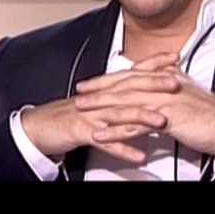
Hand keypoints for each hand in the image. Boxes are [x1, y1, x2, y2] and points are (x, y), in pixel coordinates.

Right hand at [20, 56, 177, 162]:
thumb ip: (119, 97)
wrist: (39, 126)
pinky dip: (123, 150)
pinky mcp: (83, 133)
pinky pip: (106, 143)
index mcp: (105, 89)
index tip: (174, 58)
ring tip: (163, 121)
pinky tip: (139, 155)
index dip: (153, 63)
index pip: (132, 71)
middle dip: (154, 86)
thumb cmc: (69, 114)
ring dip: (142, 117)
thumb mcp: (97, 101)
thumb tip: (143, 93)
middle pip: (130, 89)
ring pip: (120, 114)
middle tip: (176, 84)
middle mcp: (100, 98)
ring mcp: (91, 115)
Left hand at [75, 54, 214, 159]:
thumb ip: (171, 87)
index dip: (111, 77)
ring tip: (83, 111)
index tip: (93, 81)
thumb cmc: (213, 116)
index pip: (133, 74)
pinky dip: (115, 130)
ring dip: (101, 107)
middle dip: (99, 88)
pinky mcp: (167, 119)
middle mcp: (164, 84)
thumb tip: (159, 85)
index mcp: (168, 76)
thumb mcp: (189, 94)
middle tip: (80, 92)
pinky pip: (135, 125)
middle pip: (125, 84)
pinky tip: (101, 135)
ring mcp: (165, 100)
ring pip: (126, 102)